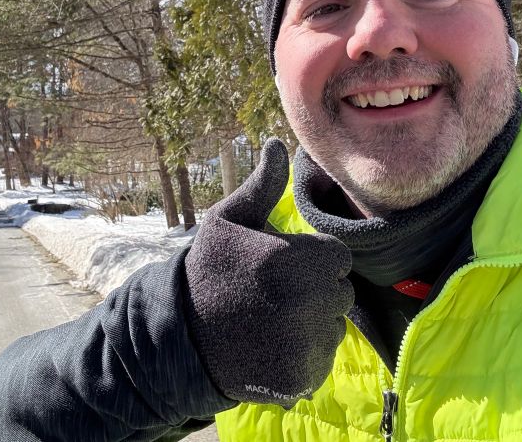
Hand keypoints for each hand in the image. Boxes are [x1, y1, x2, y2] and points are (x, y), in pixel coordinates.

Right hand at [183, 138, 353, 406]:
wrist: (180, 337)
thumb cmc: (208, 271)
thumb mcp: (229, 221)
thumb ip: (263, 185)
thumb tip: (277, 143)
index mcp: (296, 260)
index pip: (337, 257)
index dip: (310, 259)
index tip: (280, 265)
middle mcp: (309, 303)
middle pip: (340, 292)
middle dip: (315, 290)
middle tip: (273, 293)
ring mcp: (307, 344)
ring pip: (334, 326)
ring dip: (313, 322)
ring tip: (270, 320)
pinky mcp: (303, 377)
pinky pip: (322, 359)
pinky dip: (305, 355)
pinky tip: (271, 346)